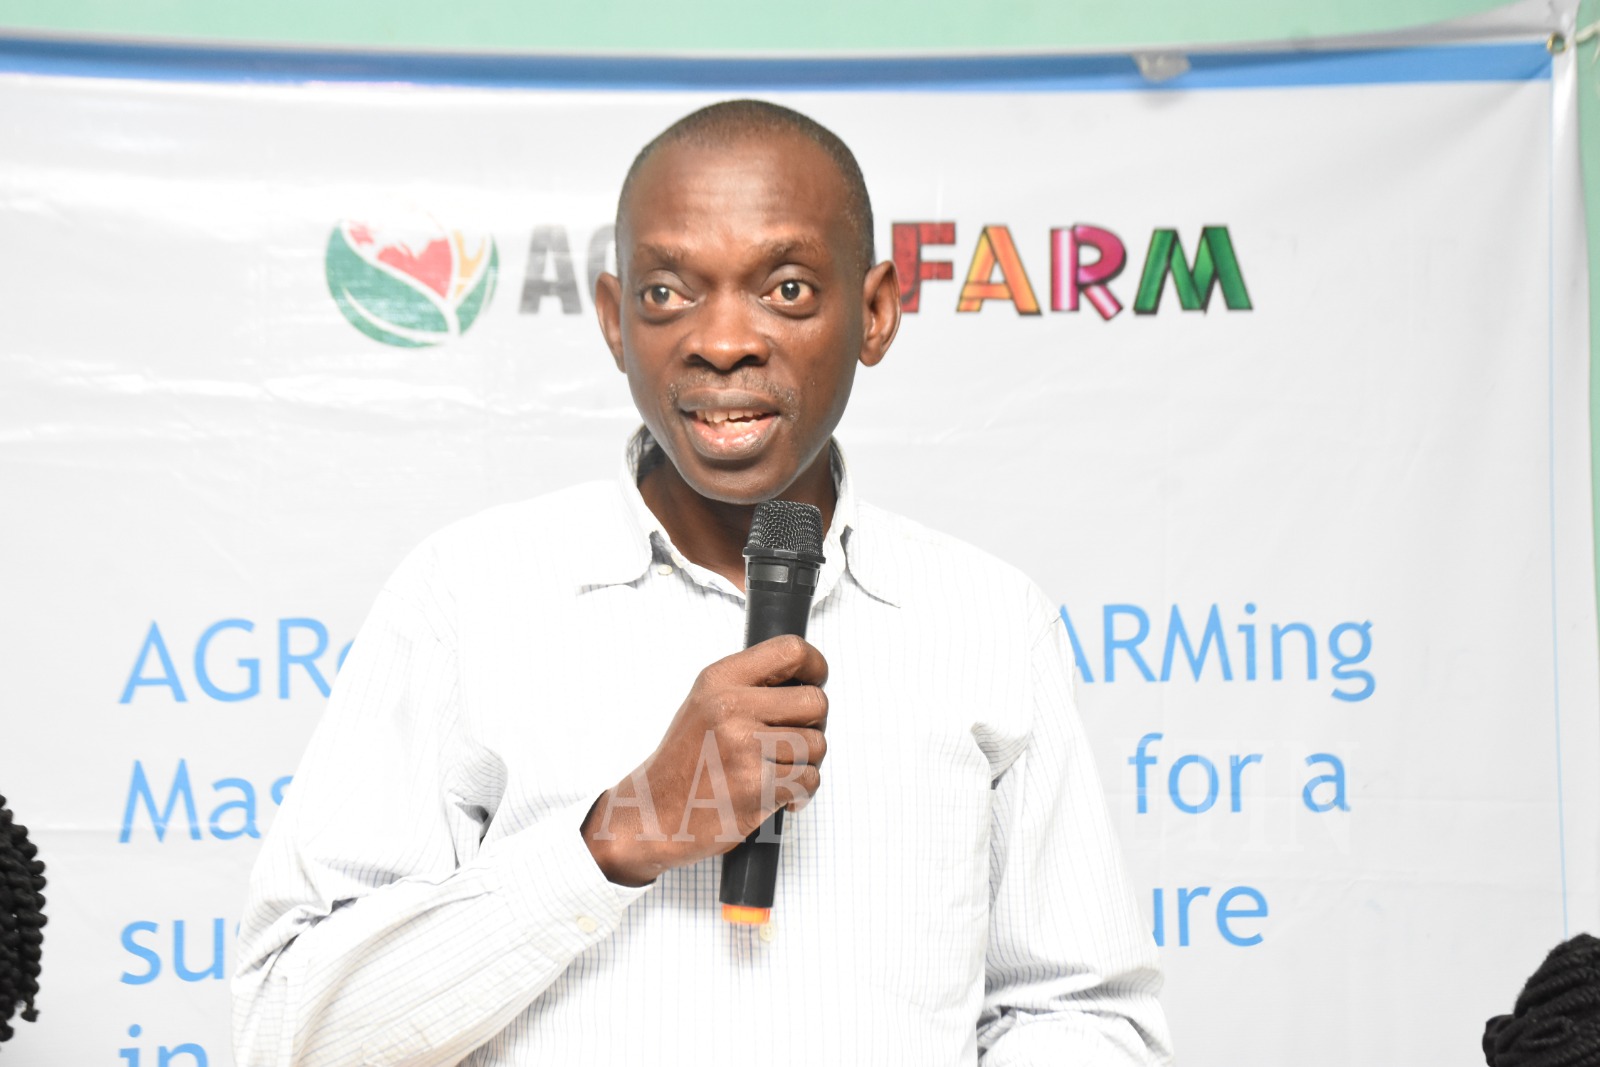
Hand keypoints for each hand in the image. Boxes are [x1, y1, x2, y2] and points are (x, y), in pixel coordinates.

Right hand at [581, 634, 827, 887]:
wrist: (650, 815)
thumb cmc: (682, 765)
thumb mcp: (704, 705)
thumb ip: (749, 688)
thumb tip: (806, 679)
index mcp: (719, 681)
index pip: (790, 650)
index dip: (815, 666)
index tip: (815, 680)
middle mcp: (731, 708)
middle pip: (815, 701)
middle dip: (814, 724)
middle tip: (793, 739)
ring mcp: (745, 747)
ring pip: (817, 744)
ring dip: (805, 762)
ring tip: (776, 770)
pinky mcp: (757, 785)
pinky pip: (809, 780)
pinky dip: (800, 792)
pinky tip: (777, 794)